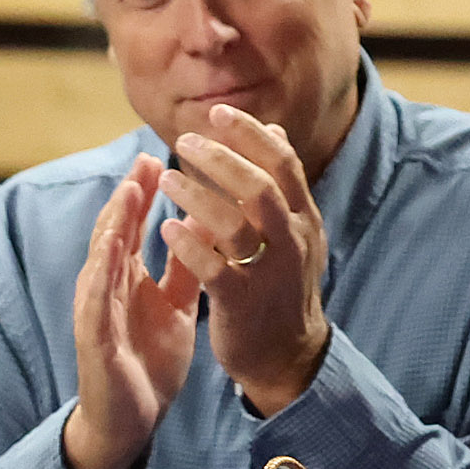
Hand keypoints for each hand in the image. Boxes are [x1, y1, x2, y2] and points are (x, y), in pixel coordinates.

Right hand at [62, 154, 201, 468]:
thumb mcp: (176, 307)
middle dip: (130, 193)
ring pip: (102, 258)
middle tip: (147, 156)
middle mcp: (107, 286)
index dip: (147, 190)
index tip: (164, 156)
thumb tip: (202, 225)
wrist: (130, 420)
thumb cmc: (148, 363)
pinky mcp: (94, 338)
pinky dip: (104, 272)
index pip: (134, 224)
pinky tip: (113, 250)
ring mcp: (96, 310)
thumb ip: (185, 268)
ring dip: (114, 223)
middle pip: (115, 230)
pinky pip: (97, 300)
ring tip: (130, 189)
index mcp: (127, 278)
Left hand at [157, 104, 331, 418]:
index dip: (250, 134)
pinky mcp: (242, 304)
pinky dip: (190, 245)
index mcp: (303, 219)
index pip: (283, 163)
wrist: (289, 356)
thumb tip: (274, 130)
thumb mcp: (294, 232)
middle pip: (259, 188)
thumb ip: (282, 185)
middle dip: (221, 159)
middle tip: (185, 141)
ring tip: (166, 180)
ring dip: (198, 197)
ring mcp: (268, 274)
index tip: (217, 112)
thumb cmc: (282, 286)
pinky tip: (167, 228)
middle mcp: (291, 242)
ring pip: (234, 225)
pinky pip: (214, 269)